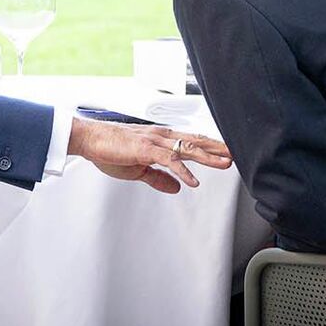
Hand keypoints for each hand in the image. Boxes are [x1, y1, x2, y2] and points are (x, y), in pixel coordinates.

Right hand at [68, 118, 231, 193]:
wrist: (90, 139)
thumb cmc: (110, 149)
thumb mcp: (138, 169)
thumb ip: (159, 178)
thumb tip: (176, 188)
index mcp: (160, 139)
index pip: (190, 142)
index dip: (209, 147)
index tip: (225, 153)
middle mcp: (160, 137)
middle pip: (194, 142)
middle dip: (216, 149)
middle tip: (235, 154)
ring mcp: (153, 141)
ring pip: (186, 149)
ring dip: (207, 157)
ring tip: (223, 164)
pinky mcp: (144, 150)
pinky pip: (167, 161)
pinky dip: (182, 171)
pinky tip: (193, 181)